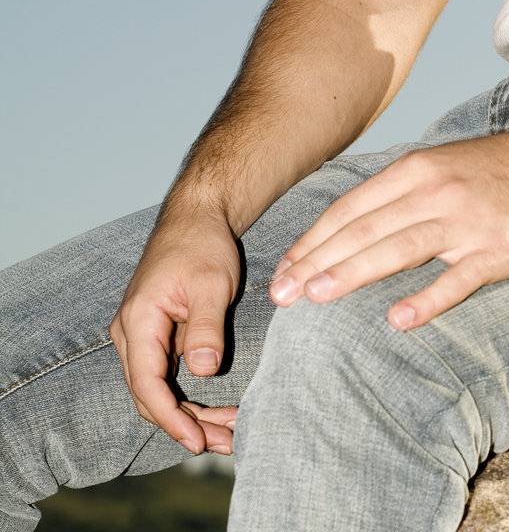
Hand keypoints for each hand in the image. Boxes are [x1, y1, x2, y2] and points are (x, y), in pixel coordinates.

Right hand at [108, 210, 241, 455]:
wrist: (195, 216)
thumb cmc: (203, 245)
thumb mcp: (213, 284)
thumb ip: (206, 329)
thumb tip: (202, 372)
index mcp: (139, 321)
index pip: (147, 384)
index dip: (171, 418)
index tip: (197, 442)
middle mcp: (130, 333)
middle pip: (150, 395)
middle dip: (185, 425)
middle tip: (225, 443)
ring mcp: (139, 335)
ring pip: (157, 390)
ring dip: (188, 415)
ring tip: (226, 434)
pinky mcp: (154, 335)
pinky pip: (165, 376)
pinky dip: (187, 396)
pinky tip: (215, 411)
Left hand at [268, 128, 508, 330]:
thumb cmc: (489, 172)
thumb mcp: (436, 167)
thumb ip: (394, 195)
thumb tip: (342, 229)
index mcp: (415, 171)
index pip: (351, 209)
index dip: (313, 241)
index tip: (283, 271)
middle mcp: (435, 192)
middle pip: (366, 229)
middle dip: (319, 262)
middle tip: (284, 294)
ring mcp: (466, 222)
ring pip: (400, 249)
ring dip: (354, 272)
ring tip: (318, 297)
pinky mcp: (496, 251)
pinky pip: (457, 279)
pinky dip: (427, 299)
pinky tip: (398, 319)